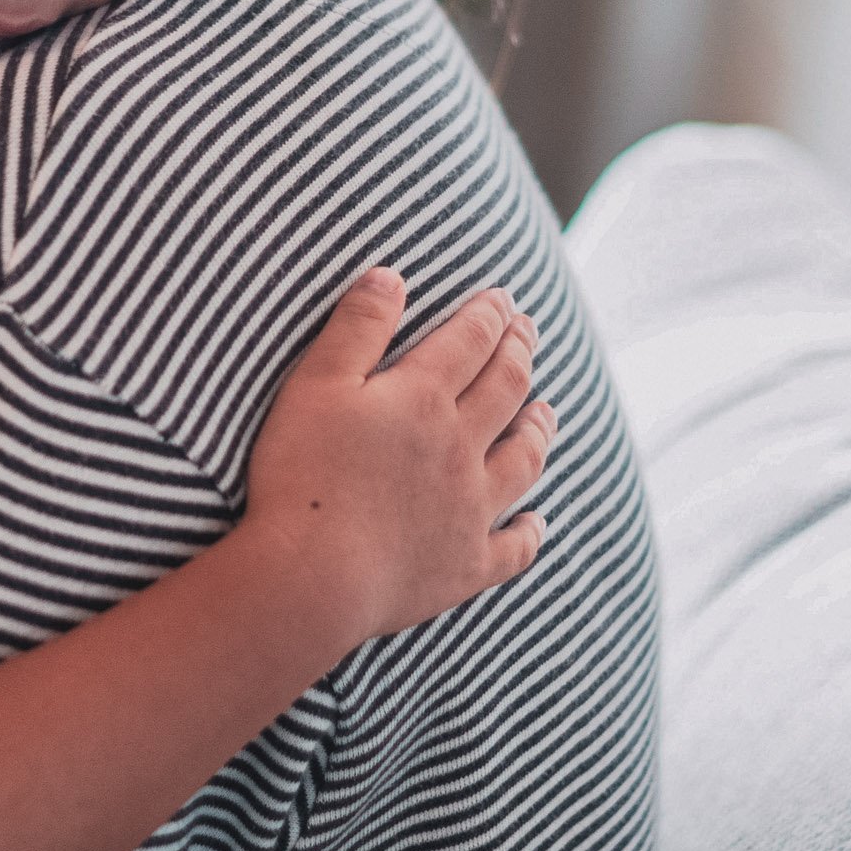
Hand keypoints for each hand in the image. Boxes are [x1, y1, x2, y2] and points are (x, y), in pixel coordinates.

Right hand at [238, 270, 548, 650]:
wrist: (313, 576)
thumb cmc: (302, 476)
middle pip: (506, 391)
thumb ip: (357, 327)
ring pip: (523, 460)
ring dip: (539, 430)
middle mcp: (461, 449)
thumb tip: (393, 274)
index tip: (504, 297)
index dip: (490, 314)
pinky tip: (538, 522)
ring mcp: (470, 509)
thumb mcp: (316, 384)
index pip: (471, 342)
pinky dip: (531, 532)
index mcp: (424, 399)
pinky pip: (514, 547)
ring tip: (548, 410)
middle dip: (521, 353)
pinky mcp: (466, 565)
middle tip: (529, 329)